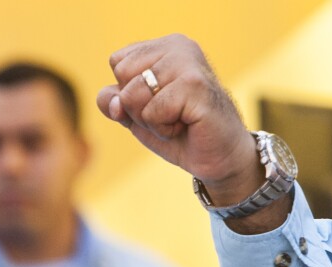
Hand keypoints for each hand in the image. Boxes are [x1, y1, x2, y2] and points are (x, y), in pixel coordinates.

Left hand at [96, 34, 261, 207]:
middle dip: (137, 107)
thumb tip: (114, 101)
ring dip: (150, 120)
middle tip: (169, 113)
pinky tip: (186, 125)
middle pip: (122, 76)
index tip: (158, 103)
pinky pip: (151, 112)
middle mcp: (178, 46)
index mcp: (164, 46)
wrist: (219, 156)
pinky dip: (163, 129)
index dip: (128, 93)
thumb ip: (113, 102)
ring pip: (133, 95)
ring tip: (178, 119)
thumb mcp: (135, 116)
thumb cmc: (178, 131)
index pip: (117, 63)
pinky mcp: (195, 85)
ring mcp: (188, 62)